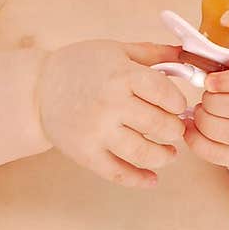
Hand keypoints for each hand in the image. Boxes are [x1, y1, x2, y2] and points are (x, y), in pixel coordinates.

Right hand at [35, 39, 187, 187]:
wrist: (38, 90)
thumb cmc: (79, 66)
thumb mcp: (116, 50)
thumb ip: (154, 53)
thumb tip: (190, 55)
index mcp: (121, 75)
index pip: (166, 94)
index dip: (178, 103)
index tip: (178, 106)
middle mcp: (110, 105)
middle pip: (160, 126)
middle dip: (175, 130)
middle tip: (175, 129)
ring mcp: (97, 132)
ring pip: (144, 154)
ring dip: (165, 157)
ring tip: (170, 153)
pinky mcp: (86, 154)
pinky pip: (119, 174)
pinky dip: (140, 179)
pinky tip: (152, 178)